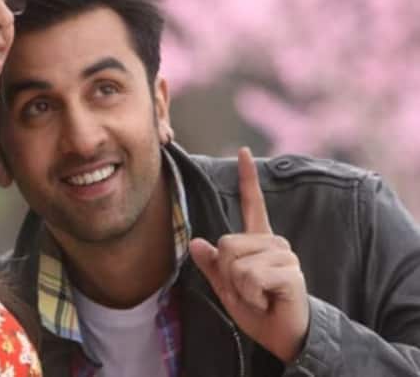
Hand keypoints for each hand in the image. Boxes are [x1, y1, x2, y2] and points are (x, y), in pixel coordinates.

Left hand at [189, 147, 308, 362]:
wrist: (283, 335)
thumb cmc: (258, 309)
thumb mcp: (227, 288)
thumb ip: (212, 266)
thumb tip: (195, 242)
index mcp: (258, 241)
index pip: (253, 204)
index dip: (247, 178)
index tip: (244, 151)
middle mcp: (273, 243)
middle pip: (226, 243)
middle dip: (226, 273)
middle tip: (246, 290)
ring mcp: (283, 256)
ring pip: (235, 262)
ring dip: (238, 287)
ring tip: (258, 295)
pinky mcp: (289, 272)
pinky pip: (249, 277)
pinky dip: (250, 295)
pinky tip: (266, 300)